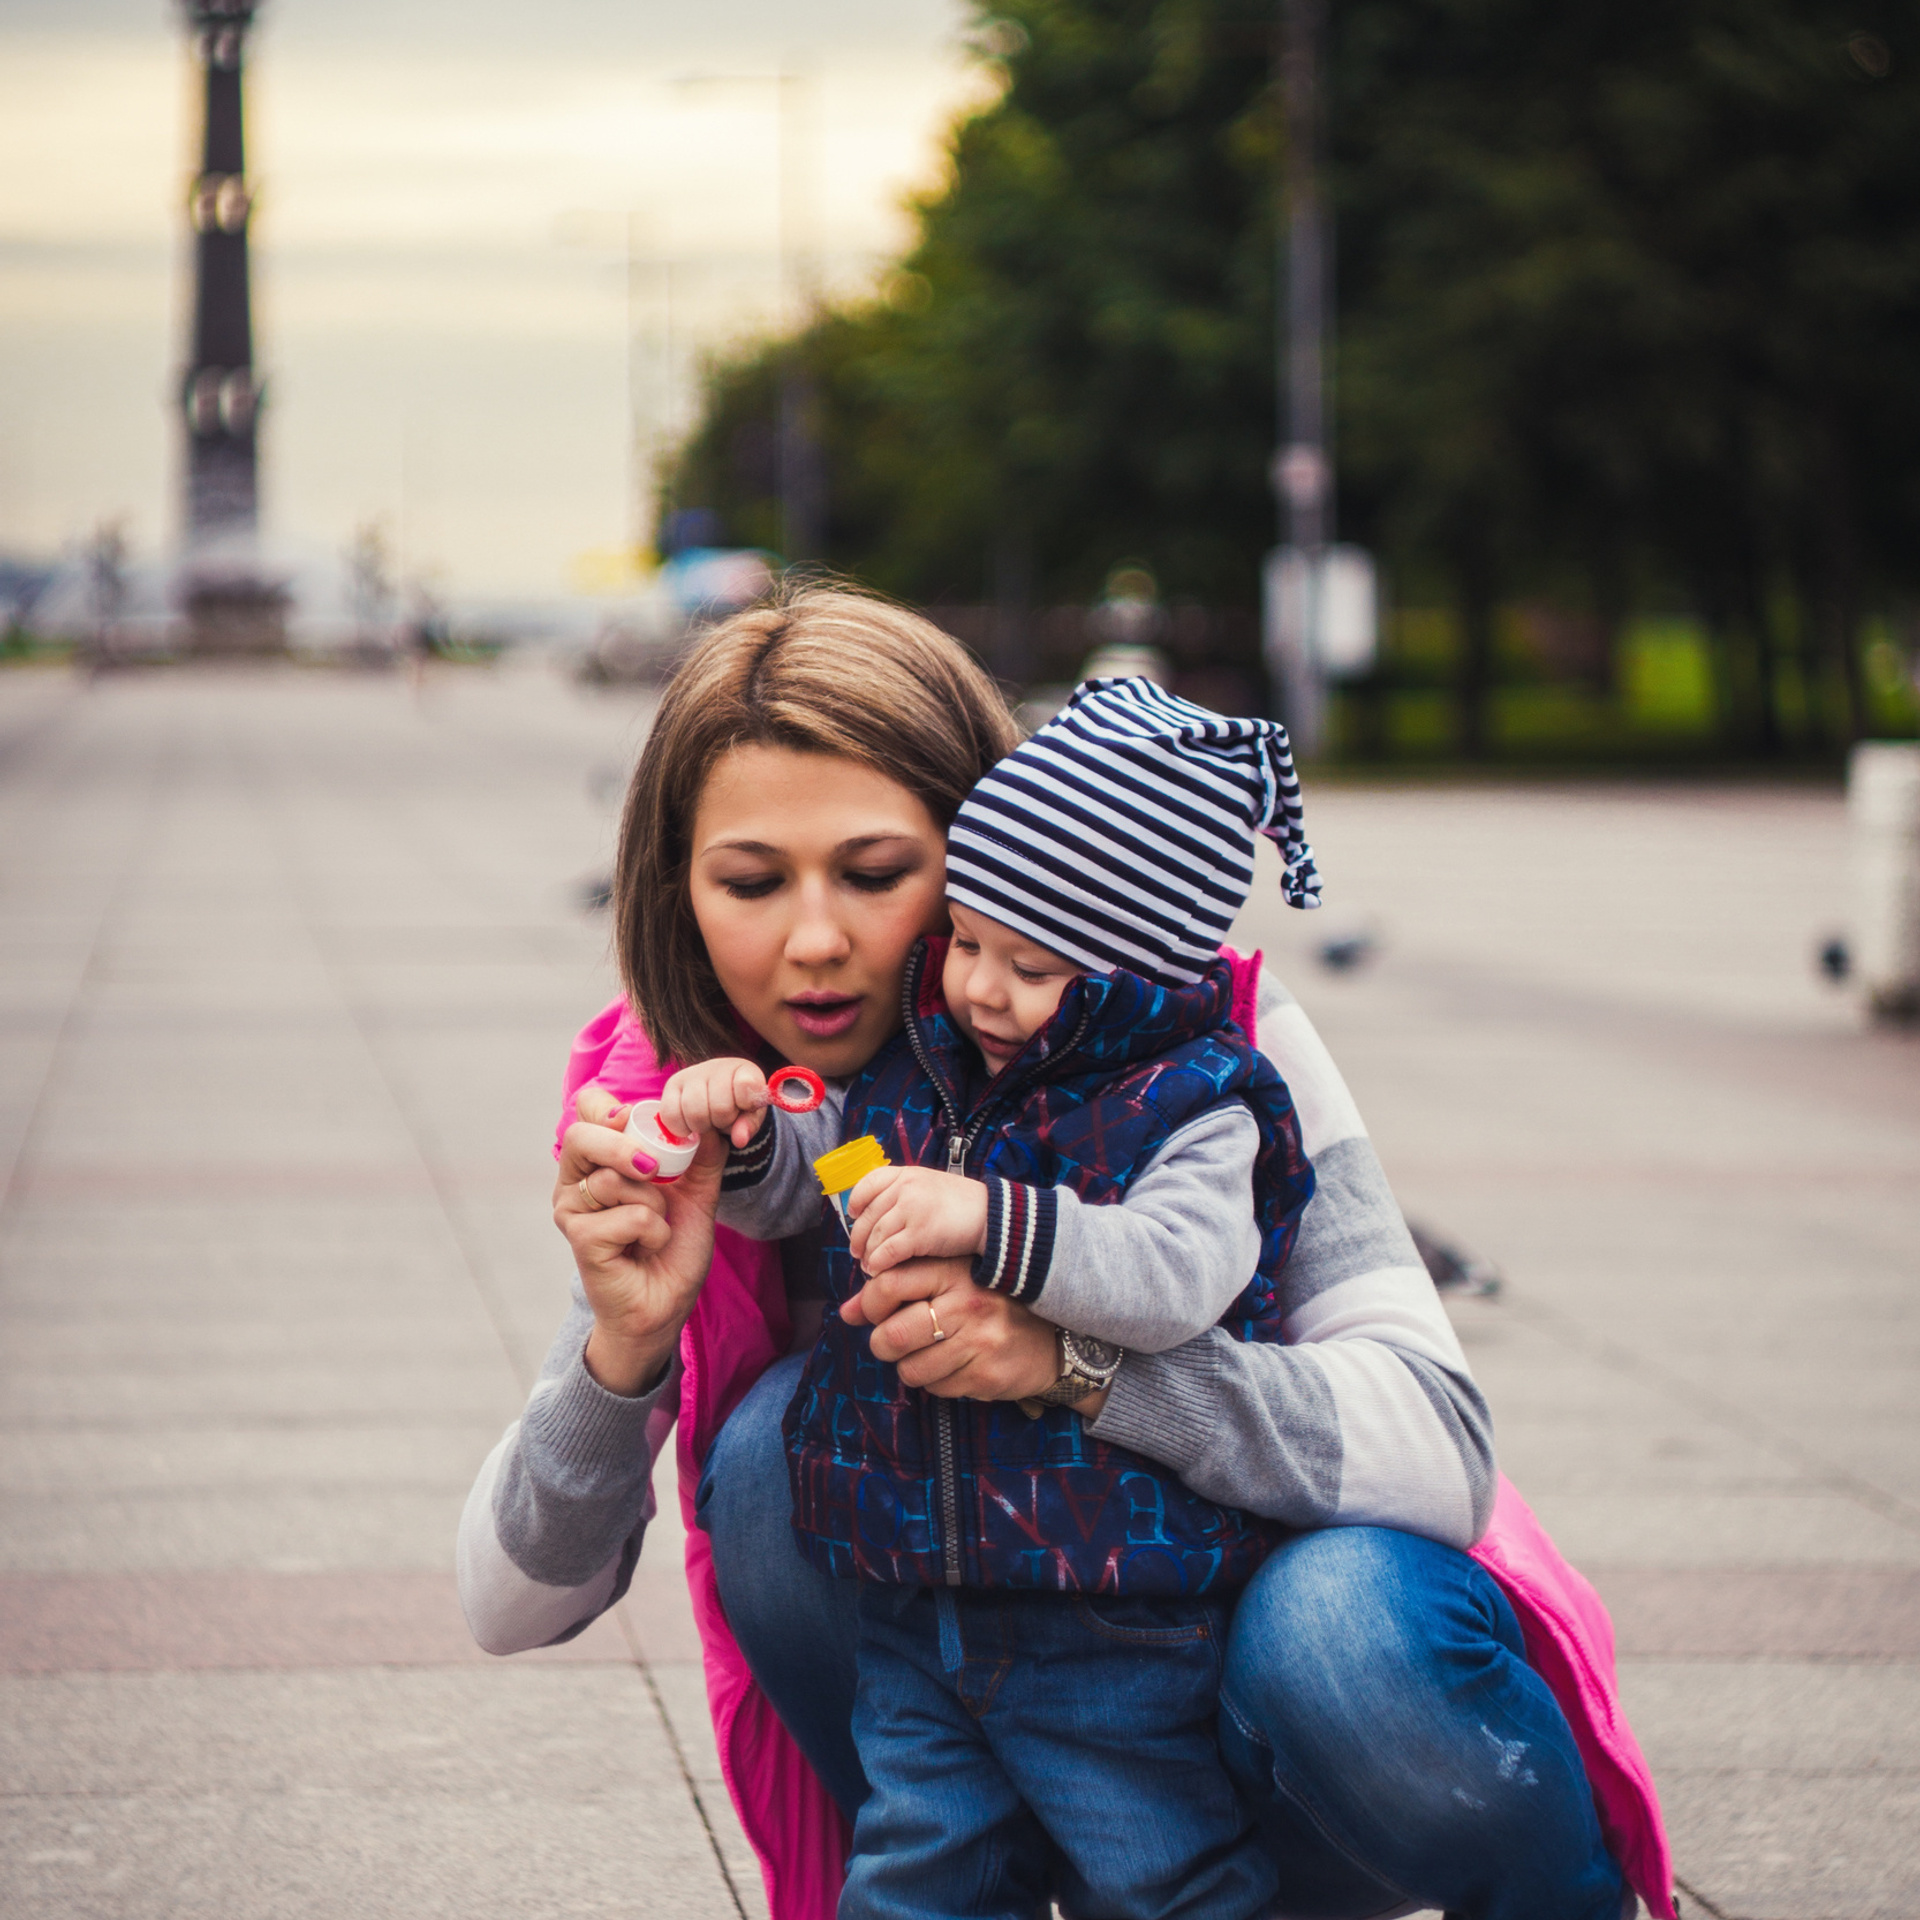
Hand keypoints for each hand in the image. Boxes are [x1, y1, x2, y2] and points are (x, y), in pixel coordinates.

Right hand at [553, 1083, 727, 1393]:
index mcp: (596, 1161)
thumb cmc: (671, 1247)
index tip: (635, 1119)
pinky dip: (654, 1230)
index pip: (586, 1112)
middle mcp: (575, 1182)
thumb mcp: (695, 1194)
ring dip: (654, 1202)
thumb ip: (702, 1155)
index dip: (609, 1107)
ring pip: (612, 1179)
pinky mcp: (581, 1239)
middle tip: (654, 1169)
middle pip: (580, 1135)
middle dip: (624, 1146)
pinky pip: (628, 1216)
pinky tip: (649, 1247)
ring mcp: (572, 1211)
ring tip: (657, 1224)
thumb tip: (713, 1120)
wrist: (665, 1302)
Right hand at [658, 1057, 769, 1148]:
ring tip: (707, 1120)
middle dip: (723, 1121)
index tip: (744, 1107)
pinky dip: (681, 1127)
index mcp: (743, 1070)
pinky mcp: (672, 1085)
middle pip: (720, 1108)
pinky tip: (690, 1124)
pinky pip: (671, 1114)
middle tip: (723, 1118)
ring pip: (695, 1113)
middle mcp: (717, 1067)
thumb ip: (749, 1126)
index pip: (746, 1085)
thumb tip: (740, 1139)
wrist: (715, 1098)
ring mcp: (692, 1073)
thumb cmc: (737, 1107)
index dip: (746, 1103)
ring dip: (702, 1126)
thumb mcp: (750, 1117)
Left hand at [846, 1258, 1078, 1405]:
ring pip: (910, 1369)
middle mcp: (967, 1304)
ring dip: (907, 1367)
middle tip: (891, 1341)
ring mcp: (978, 1343)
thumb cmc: (991, 1304)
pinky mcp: (985, 1376)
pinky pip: (935, 1388)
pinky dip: (933, 1382)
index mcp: (955, 1271)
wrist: (1054, 1339)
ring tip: (924, 1355)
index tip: (870, 1311)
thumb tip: (846, 1311)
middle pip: (893, 1334)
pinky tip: (951, 1366)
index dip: (868, 1303)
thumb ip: (900, 1288)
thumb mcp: (952, 1281)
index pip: (889, 1284)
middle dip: (882, 1344)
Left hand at [847, 1166, 988, 1274]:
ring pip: (875, 1236)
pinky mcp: (920, 1233)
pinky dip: (879, 1264)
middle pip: (868, 1214)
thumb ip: (906, 1192)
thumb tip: (878, 1212)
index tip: (853, 1217)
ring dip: (868, 1254)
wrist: (992, 1217)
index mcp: (907, 1174)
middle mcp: (906, 1187)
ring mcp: (912, 1209)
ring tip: (868, 1266)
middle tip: (856, 1252)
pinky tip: (877, 1272)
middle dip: (858, 1237)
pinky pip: (888, 1251)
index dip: (856, 1201)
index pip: (868, 1182)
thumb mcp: (931, 1186)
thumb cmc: (964, 1205)